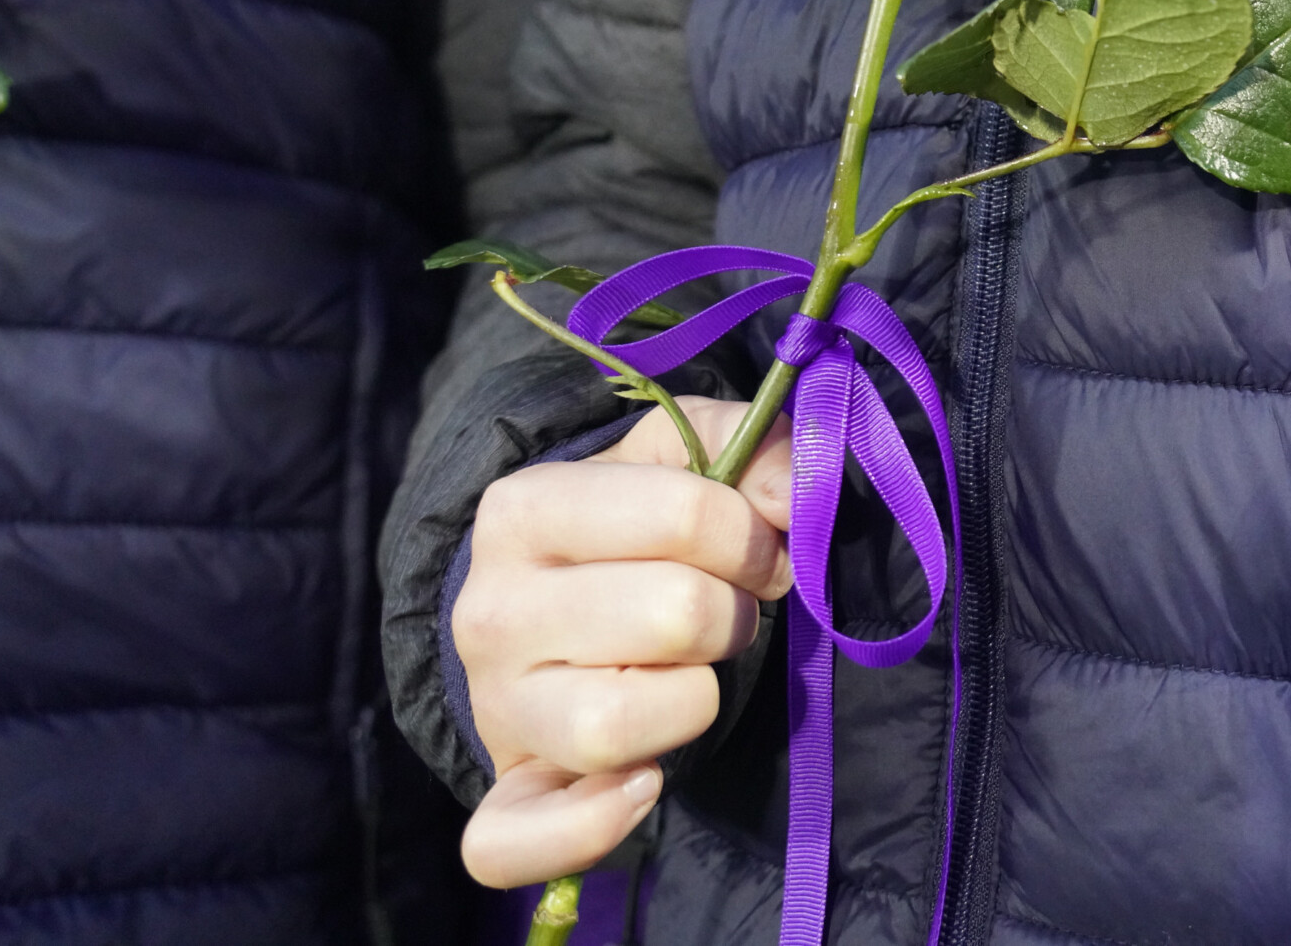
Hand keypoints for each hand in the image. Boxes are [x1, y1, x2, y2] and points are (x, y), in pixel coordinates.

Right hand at [454, 396, 792, 888]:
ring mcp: (496, 708)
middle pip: (673, 615)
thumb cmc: (630, 530)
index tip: (753, 551)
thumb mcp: (678, 460)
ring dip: (690, 702)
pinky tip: (643, 786)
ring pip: (613, 727)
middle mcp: (492, 610)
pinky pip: (511, 844)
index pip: (687, 516)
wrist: (545, 607)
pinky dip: (589, 827)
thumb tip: (798, 493)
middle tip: (723, 613)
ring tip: (689, 676)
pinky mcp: (505, 797)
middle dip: (730, 614)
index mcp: (527, 508)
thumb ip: (752, 446)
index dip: (752, 537)